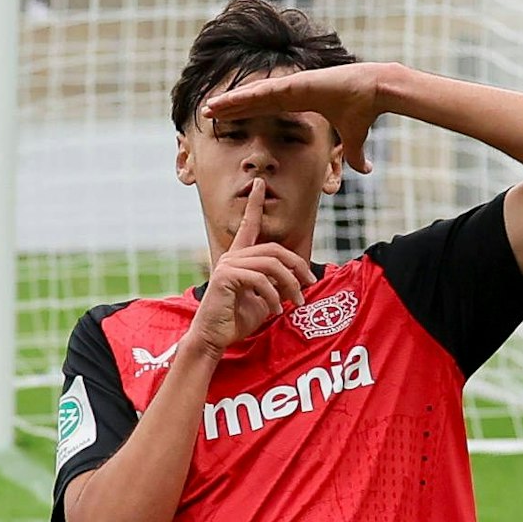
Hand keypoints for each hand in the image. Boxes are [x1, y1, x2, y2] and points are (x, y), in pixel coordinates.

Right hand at [183, 179, 316, 359]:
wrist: (214, 338)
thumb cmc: (235, 320)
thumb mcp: (263, 300)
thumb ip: (276, 284)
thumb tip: (297, 280)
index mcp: (238, 258)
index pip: (249, 225)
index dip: (254, 203)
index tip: (260, 183)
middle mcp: (231, 256)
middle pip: (274, 250)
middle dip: (297, 267)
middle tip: (308, 285)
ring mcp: (227, 265)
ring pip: (271, 265)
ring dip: (289, 285)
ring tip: (297, 303)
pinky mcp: (226, 277)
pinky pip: (260, 280)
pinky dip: (274, 296)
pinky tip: (277, 311)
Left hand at [202, 63, 392, 173]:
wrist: (376, 91)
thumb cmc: (365, 111)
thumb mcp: (355, 141)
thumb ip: (355, 155)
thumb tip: (367, 170)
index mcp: (300, 101)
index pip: (265, 108)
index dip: (246, 114)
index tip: (229, 121)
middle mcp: (291, 92)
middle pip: (253, 101)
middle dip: (230, 108)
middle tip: (208, 114)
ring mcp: (291, 86)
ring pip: (253, 95)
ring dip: (230, 102)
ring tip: (208, 109)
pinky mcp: (295, 84)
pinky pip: (264, 92)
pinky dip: (244, 97)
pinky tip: (226, 102)